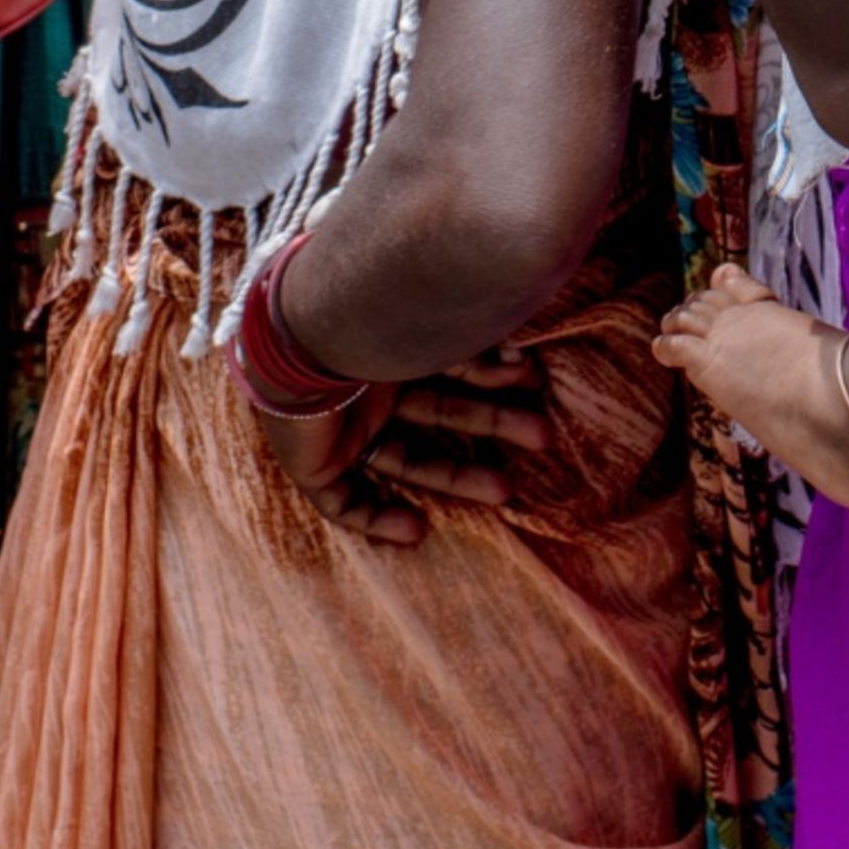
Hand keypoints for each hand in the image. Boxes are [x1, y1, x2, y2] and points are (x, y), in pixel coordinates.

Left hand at [254, 349, 553, 546]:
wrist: (306, 332)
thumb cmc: (379, 317)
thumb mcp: (442, 327)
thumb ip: (484, 340)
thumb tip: (528, 348)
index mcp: (394, 340)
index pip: (451, 366)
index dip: (494, 379)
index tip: (534, 381)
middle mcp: (369, 382)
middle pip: (440, 412)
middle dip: (492, 424)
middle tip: (542, 436)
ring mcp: (340, 423)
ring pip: (405, 459)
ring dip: (456, 477)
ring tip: (506, 491)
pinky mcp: (310, 462)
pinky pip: (342, 501)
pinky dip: (376, 519)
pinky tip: (416, 531)